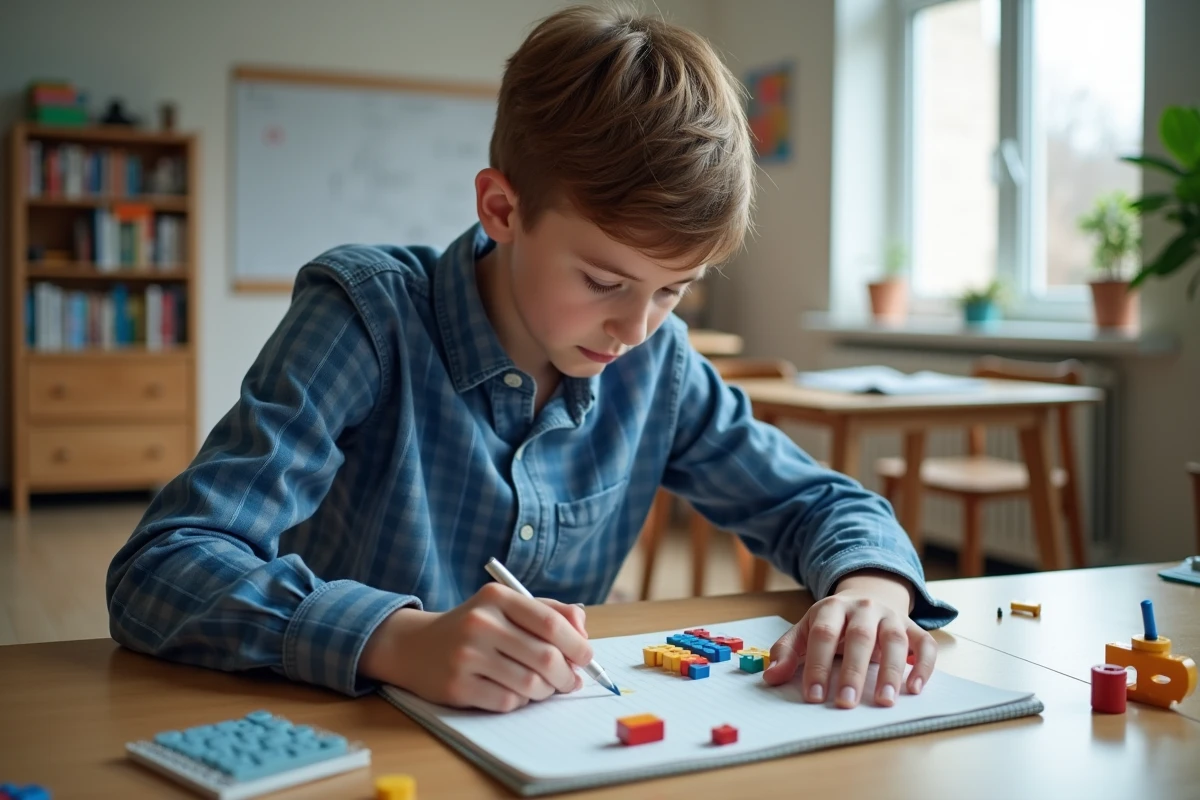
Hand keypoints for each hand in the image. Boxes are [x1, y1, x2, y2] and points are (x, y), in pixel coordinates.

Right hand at [359, 583, 592, 711]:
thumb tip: (583, 632)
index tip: (586, 658)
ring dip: (544, 691)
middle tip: (570, 681)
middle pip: (544, 657)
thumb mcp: (506, 607)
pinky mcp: (456, 686)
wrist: (415, 646)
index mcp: (497, 598)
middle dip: (566, 675)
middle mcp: (480, 623)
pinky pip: (507, 701)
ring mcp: (466, 656)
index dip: (577, 644)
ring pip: (529, 683)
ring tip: (542, 687)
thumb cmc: (474, 627)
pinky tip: (512, 691)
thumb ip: (549, 612)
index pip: (550, 623)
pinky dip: (519, 701)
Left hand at [763, 569, 935, 707]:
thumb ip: (787, 652)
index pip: (823, 635)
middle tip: (846, 702)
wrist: (867, 595)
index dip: (817, 665)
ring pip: (894, 640)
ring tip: (885, 701)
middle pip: (859, 637)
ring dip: (891, 671)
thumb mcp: (805, 629)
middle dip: (852, 671)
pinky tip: (915, 688)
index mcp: (832, 608)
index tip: (814, 696)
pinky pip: (925, 644)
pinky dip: (923, 665)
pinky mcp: (912, 628)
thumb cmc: (832, 623)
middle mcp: (863, 608)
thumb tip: (771, 677)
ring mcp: (890, 617)